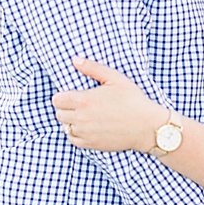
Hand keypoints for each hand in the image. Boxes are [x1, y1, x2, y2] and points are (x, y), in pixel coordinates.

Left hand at [51, 58, 166, 151]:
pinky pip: (73, 140)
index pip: (56, 100)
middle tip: (79, 106)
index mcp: (84, 100)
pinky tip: (87, 127)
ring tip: (84, 116)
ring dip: (71, 121)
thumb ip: (92, 68)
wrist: (147, 127)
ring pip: (65, 127)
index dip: (62, 97)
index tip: (71, 96)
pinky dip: (76, 134)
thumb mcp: (115, 78)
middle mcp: (81, 118)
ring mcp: (85, 133)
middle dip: (66, 108)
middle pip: (59, 114)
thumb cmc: (133, 100)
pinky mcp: (91, 144)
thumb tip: (75, 60)